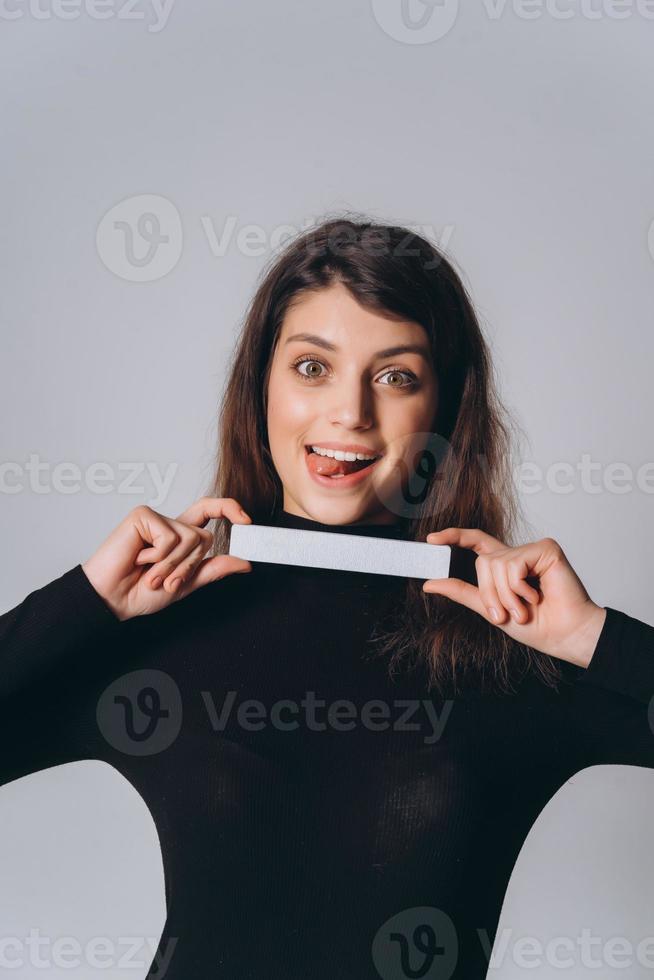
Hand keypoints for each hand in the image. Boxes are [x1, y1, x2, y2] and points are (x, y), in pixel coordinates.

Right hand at [81, 498, 252, 621]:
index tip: (246, 522)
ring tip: (149, 573)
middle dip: (189, 566)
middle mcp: (170, 524)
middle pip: (204, 536)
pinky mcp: (143, 516)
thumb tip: (245, 562)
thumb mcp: (186, 583)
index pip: (209, 512)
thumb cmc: (141, 592)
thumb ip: (213, 569)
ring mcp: (156, 518)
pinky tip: (139, 559)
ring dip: (172, 565)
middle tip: (165, 581)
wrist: (113, 600)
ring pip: (190, 538)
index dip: (229, 509)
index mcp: (180, 537)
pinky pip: (170, 537)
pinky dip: (158, 557)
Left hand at [422, 528, 606, 667]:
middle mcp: (517, 555)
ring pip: (496, 564)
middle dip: (490, 594)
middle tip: (507, 614)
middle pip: (483, 562)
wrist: (564, 636)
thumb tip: (429, 583)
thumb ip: (462, 592)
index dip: (454, 537)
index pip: (476, 542)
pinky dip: (519, 587)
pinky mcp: (546, 549)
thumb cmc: (537, 626)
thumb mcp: (490, 610)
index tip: (430, 539)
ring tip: (524, 609)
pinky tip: (536, 596)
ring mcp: (532, 550)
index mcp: (505, 566)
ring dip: (506, 596)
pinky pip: (514, 565)